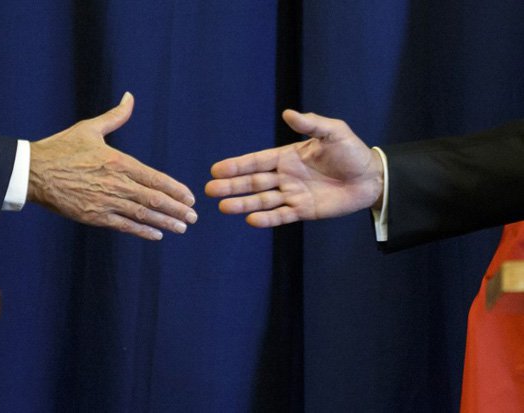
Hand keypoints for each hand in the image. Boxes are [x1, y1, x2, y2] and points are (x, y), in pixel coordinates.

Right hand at [28, 92, 197, 239]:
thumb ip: (116, 117)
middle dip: (177, 209)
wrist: (32, 171)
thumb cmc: (61, 148)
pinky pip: (124, 225)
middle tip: (193, 217)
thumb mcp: (90, 128)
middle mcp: (116, 183)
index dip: (175, 189)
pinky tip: (157, 234)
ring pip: (142, 214)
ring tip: (182, 228)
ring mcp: (105, 201)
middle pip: (154, 198)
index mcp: (118, 161)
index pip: (155, 178)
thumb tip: (130, 97)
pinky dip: (142, 231)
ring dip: (165, 222)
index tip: (190, 197)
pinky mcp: (94, 216)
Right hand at [205, 110, 383, 226]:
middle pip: (253, 182)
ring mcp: (293, 194)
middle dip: (232, 186)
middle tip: (210, 191)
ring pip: (262, 200)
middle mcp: (286, 176)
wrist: (371, 178)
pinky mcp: (303, 211)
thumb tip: (288, 113)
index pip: (257, 161)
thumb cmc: (352, 152)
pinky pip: (281, 215)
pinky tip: (250, 220)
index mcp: (288, 156)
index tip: (216, 169)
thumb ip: (311, 124)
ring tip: (223, 207)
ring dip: (243, 204)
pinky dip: (266, 219)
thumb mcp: (334, 133)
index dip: (237, 165)